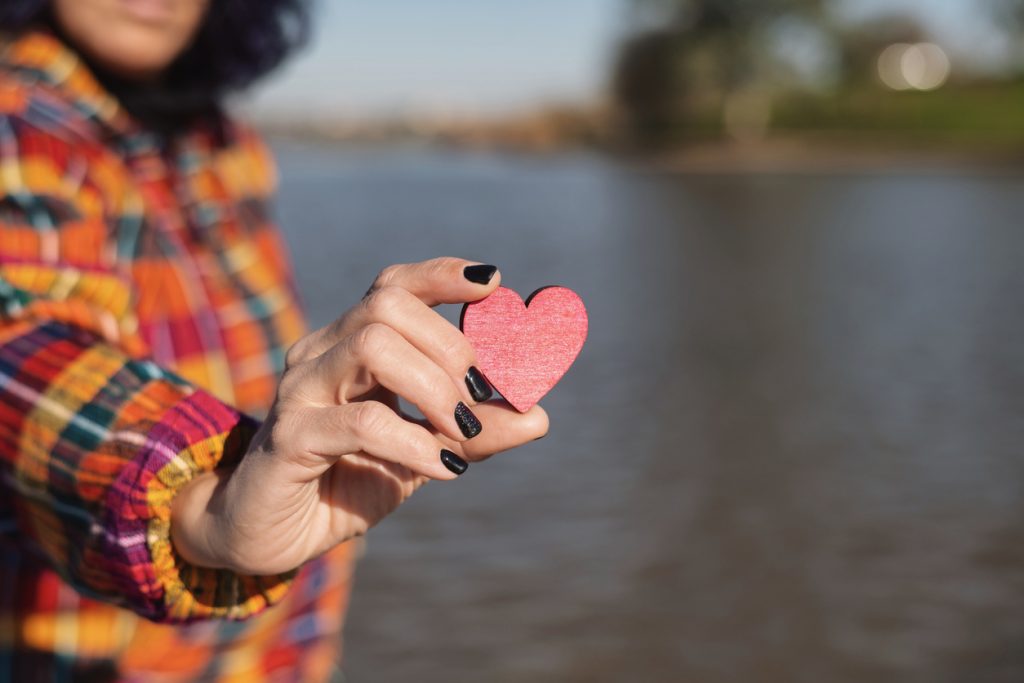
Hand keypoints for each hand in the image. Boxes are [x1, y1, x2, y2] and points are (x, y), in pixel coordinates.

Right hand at [171, 258, 548, 574]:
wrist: (271, 534)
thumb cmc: (348, 479)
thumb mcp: (423, 452)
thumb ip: (476, 432)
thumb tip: (539, 416)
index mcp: (350, 345)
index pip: (393, 285)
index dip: (442, 275)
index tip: (494, 284)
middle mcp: (320, 354)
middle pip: (387, 304)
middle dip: (449, 344)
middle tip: (476, 394)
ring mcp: (300, 391)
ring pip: (373, 345)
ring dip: (434, 385)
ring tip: (460, 430)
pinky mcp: (290, 438)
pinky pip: (362, 421)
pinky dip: (416, 442)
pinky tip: (444, 467)